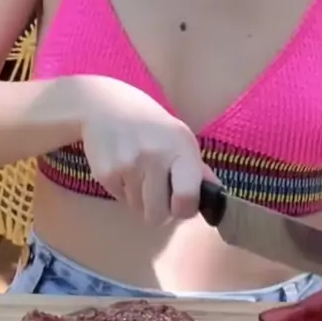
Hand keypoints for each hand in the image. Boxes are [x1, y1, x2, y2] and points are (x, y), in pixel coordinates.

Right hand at [78, 75, 204, 223]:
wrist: (105, 105)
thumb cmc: (150, 124)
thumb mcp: (180, 138)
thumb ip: (198, 170)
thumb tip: (216, 197)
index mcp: (180, 149)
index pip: (186, 198)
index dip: (185, 210)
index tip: (181, 205)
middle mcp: (155, 157)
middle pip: (158, 214)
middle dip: (160, 210)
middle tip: (159, 194)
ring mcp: (128, 166)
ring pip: (138, 209)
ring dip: (141, 199)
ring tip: (139, 174)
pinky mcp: (105, 173)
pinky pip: (120, 200)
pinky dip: (124, 191)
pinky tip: (124, 169)